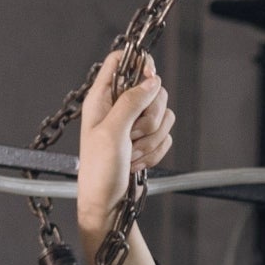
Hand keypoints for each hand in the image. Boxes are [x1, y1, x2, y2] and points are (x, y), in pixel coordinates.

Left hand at [77, 49, 174, 244]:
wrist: (106, 202)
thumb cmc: (98, 170)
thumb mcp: (111, 132)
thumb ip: (131, 102)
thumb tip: (151, 80)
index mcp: (102, 98)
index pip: (121, 61)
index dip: (138, 63)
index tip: (150, 77)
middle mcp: (119, 106)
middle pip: (151, 88)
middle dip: (149, 116)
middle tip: (132, 133)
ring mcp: (134, 123)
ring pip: (163, 114)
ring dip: (151, 138)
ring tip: (132, 153)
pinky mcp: (146, 140)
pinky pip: (166, 134)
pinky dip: (155, 150)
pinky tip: (137, 161)